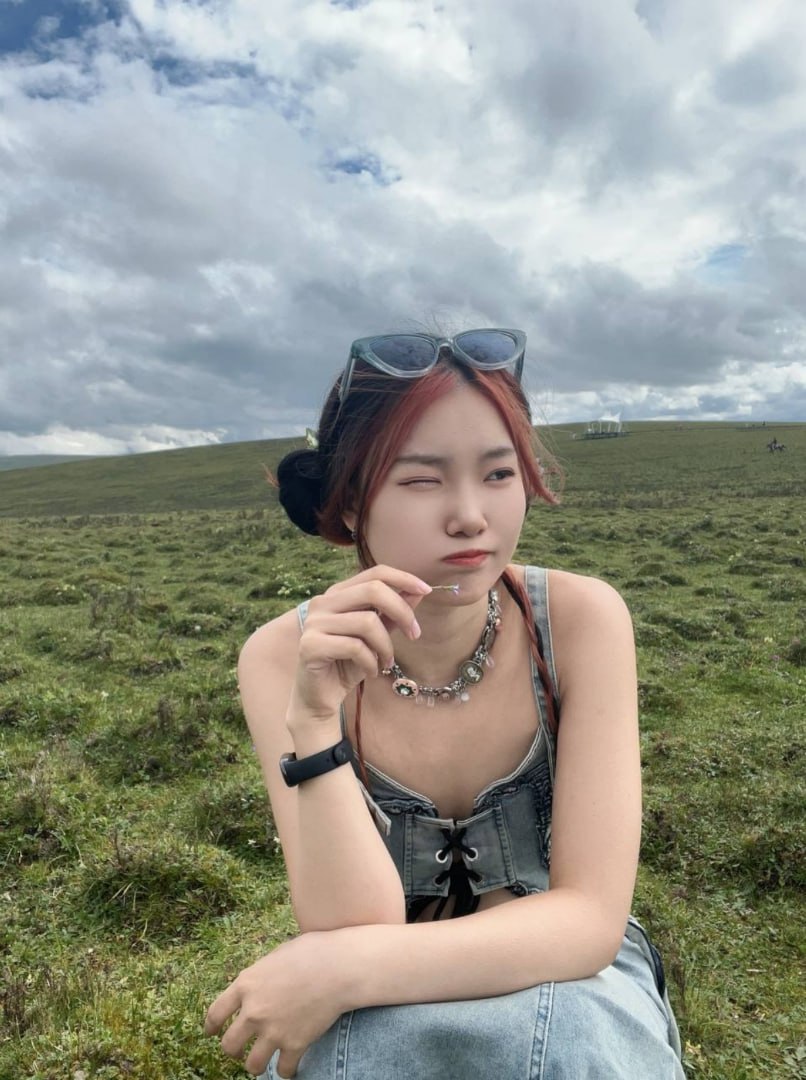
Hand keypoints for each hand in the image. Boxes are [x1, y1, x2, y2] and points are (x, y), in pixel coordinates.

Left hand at [205, 932, 350, 1076]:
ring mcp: (273, 1030)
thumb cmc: (311, 952)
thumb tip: (256, 987)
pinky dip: (286, 1070)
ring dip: (256, 1065)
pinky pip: (283, 1070)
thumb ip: (260, 976)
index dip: (211, 1027)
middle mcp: (254, 1011)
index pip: (215, 1013)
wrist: (338, 966)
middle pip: (229, 1045)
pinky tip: (289, 1066)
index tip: (211, 1033)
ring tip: (262, 1062)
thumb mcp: (275, 956)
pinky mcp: (295, 1044)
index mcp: (246, 985)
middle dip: (233, 1050)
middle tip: (239, 1050)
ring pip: (252, 1065)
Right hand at [292, 565, 431, 718]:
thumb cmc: (348, 664)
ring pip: (367, 622)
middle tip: (414, 635)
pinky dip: (370, 662)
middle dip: (402, 612)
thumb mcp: (377, 636)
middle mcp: (323, 603)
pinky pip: (354, 647)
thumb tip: (418, 591)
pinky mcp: (310, 645)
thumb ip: (392, 613)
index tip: (427, 591)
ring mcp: (313, 623)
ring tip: (386, 662)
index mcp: (338, 594)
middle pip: (373, 590)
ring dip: (386, 646)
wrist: (320, 697)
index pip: (374, 573)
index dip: (403, 578)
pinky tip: (371, 672)